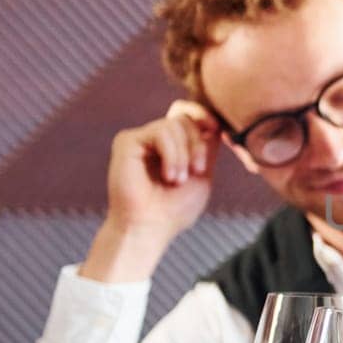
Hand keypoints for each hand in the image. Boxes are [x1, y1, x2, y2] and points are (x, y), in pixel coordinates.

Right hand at [81, 101, 219, 282]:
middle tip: (197, 171)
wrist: (150, 227)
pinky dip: (172, 154)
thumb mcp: (202, 173)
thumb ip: (207, 146)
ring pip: (176, 124)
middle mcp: (156, 139)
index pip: (191, 114)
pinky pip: (160, 131)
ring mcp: (141, 138)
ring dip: (184, 154)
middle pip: (186, 118)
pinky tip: (168, 176)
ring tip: (177, 180)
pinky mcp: (127, 141)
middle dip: (198, 145)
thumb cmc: (175, 208)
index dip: (206, 117)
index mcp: (173, 145)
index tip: (216, 130)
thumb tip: (215, 121)